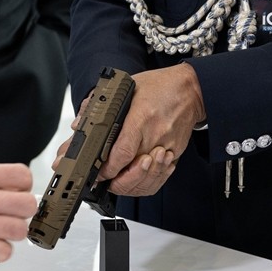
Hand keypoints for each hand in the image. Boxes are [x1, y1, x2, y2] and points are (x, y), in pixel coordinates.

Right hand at [0, 162, 35, 262]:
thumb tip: (2, 186)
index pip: (22, 176)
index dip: (23, 185)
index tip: (18, 191)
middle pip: (28, 205)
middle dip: (22, 209)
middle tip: (12, 212)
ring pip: (20, 230)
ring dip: (12, 231)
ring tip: (0, 230)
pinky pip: (3, 252)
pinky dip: (0, 251)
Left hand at [100, 63, 203, 195]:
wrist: (191, 89)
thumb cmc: (160, 86)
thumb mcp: (126, 87)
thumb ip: (100, 106)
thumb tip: (80, 124)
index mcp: (140, 118)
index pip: (122, 153)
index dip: (108, 168)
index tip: (97, 172)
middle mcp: (155, 135)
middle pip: (134, 172)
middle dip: (117, 181)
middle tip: (105, 178)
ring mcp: (167, 147)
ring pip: (148, 180)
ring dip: (132, 184)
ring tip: (121, 177)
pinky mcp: (175, 152)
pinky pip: (161, 176)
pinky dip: (149, 181)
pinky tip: (141, 175)